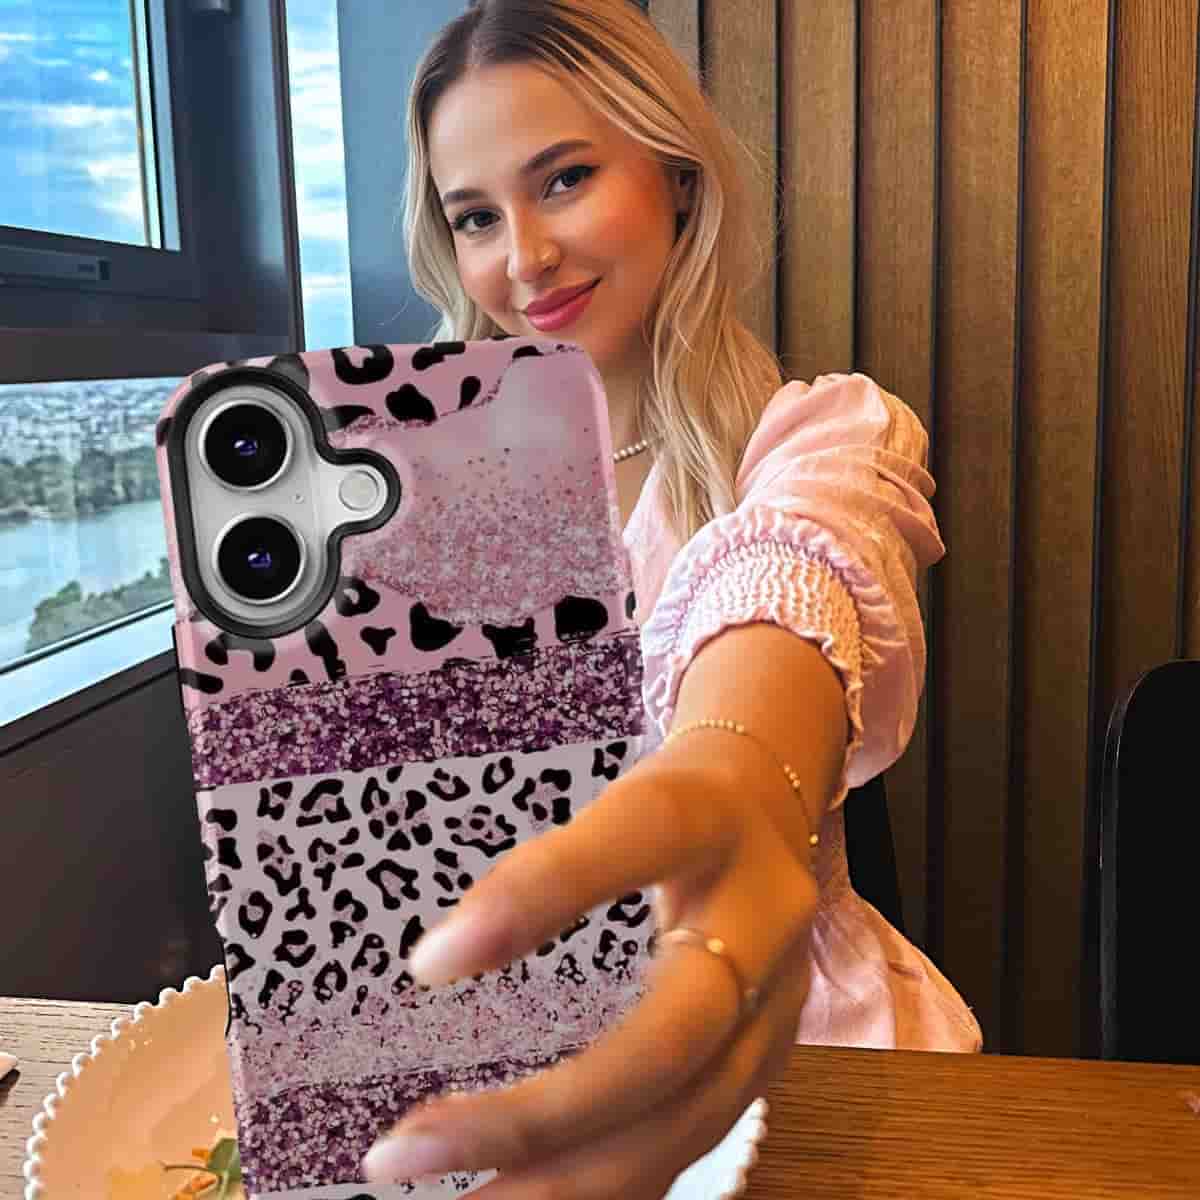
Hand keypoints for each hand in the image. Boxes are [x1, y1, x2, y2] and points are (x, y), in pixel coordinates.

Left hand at [362, 743, 819, 1199]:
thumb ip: (547, 870)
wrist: (774, 813)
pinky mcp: (773, 1059)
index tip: (428, 963)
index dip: (536, 898)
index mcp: (712, 822)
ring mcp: (780, 1003)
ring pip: (685, 1120)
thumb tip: (437, 965)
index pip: (634, 844)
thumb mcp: (619, 803)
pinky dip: (607, 1184)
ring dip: (563, 1183)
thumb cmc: (675, 811)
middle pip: (669, 1040)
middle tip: (402, 1153)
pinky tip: (531, 1196)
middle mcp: (764, 919)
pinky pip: (690, 1142)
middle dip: (537, 1117)